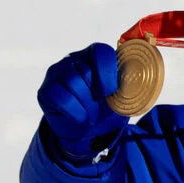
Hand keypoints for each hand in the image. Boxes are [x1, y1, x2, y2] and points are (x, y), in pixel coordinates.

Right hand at [37, 43, 126, 163]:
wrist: (87, 130)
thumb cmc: (104, 107)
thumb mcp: (119, 95)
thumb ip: (126, 83)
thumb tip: (138, 78)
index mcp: (94, 55)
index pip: (100, 51)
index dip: (107, 72)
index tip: (112, 90)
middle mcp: (73, 59)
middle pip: (85, 70)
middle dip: (96, 94)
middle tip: (101, 106)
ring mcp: (56, 72)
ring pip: (73, 83)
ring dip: (86, 104)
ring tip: (92, 114)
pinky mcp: (45, 90)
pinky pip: (61, 98)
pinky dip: (75, 111)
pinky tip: (82, 118)